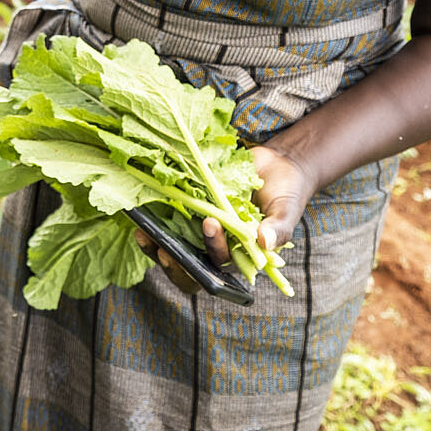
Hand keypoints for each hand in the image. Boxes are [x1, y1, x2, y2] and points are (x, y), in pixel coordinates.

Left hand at [136, 145, 317, 293]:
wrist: (278, 165)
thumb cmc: (286, 192)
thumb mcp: (287, 209)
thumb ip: (279, 228)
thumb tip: (264, 243)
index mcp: (240, 253)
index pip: (219, 265)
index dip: (210, 255)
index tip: (209, 225)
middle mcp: (218, 244)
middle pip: (190, 265)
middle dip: (175, 262)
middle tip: (163, 248)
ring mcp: (202, 228)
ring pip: (176, 245)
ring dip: (158, 245)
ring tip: (144, 233)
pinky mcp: (192, 208)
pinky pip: (171, 219)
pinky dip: (157, 218)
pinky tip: (142, 212)